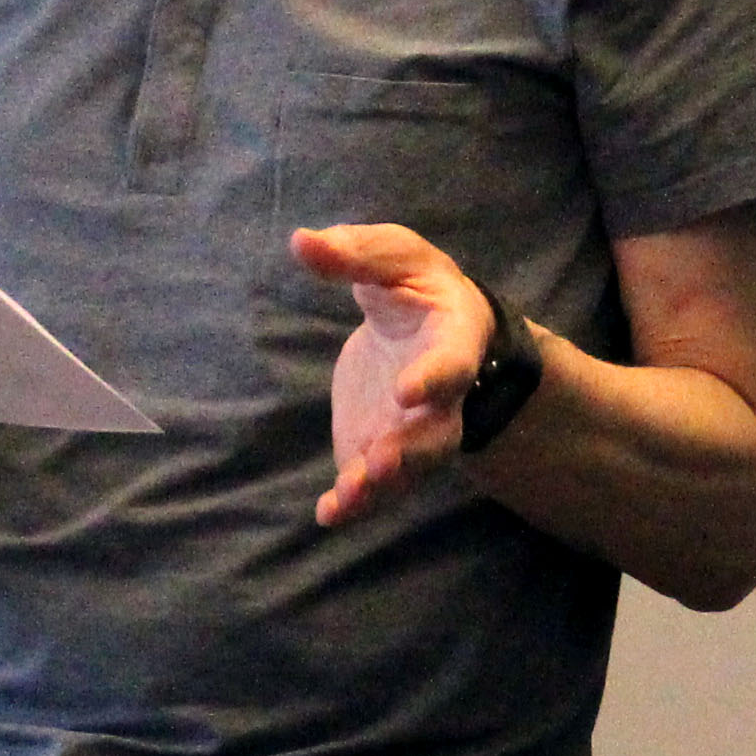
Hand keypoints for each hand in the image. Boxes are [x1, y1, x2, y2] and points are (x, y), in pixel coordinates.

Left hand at [295, 222, 489, 527]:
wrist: (432, 325)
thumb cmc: (416, 284)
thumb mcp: (392, 256)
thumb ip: (353, 252)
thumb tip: (302, 241)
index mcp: (453, 341)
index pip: (450, 365)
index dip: (433, 379)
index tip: (406, 390)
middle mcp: (440, 398)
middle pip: (435, 435)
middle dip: (410, 453)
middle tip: (382, 465)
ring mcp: (410, 430)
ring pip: (406, 470)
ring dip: (380, 486)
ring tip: (350, 497)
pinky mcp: (378, 446)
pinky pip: (371, 483)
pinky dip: (353, 503)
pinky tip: (329, 515)